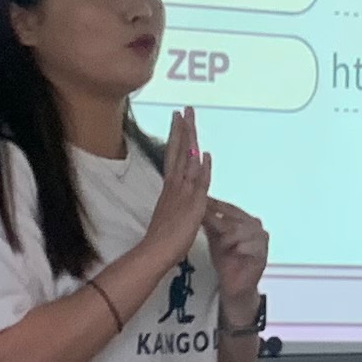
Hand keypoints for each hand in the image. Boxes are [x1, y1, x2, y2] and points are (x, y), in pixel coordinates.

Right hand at [148, 106, 215, 252]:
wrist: (156, 251)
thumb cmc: (162, 239)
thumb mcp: (169, 213)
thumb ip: (174, 201)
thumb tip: (178, 194)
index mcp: (169, 187)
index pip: (173, 156)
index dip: (176, 138)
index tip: (178, 120)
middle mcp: (174, 185)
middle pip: (178, 151)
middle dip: (181, 129)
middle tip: (184, 110)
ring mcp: (182, 192)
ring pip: (186, 160)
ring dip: (189, 139)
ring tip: (190, 118)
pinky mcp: (191, 203)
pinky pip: (198, 183)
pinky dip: (202, 167)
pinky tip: (205, 154)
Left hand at [206, 197, 268, 312]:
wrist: (235, 285)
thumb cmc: (226, 261)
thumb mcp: (214, 238)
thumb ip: (209, 222)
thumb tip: (196, 205)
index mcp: (244, 218)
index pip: (228, 207)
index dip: (213, 204)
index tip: (197, 202)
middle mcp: (255, 225)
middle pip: (234, 216)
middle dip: (218, 219)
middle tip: (205, 223)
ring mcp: (261, 238)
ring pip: (240, 229)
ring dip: (228, 237)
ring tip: (222, 245)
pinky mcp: (263, 253)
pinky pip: (249, 245)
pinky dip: (239, 247)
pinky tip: (234, 251)